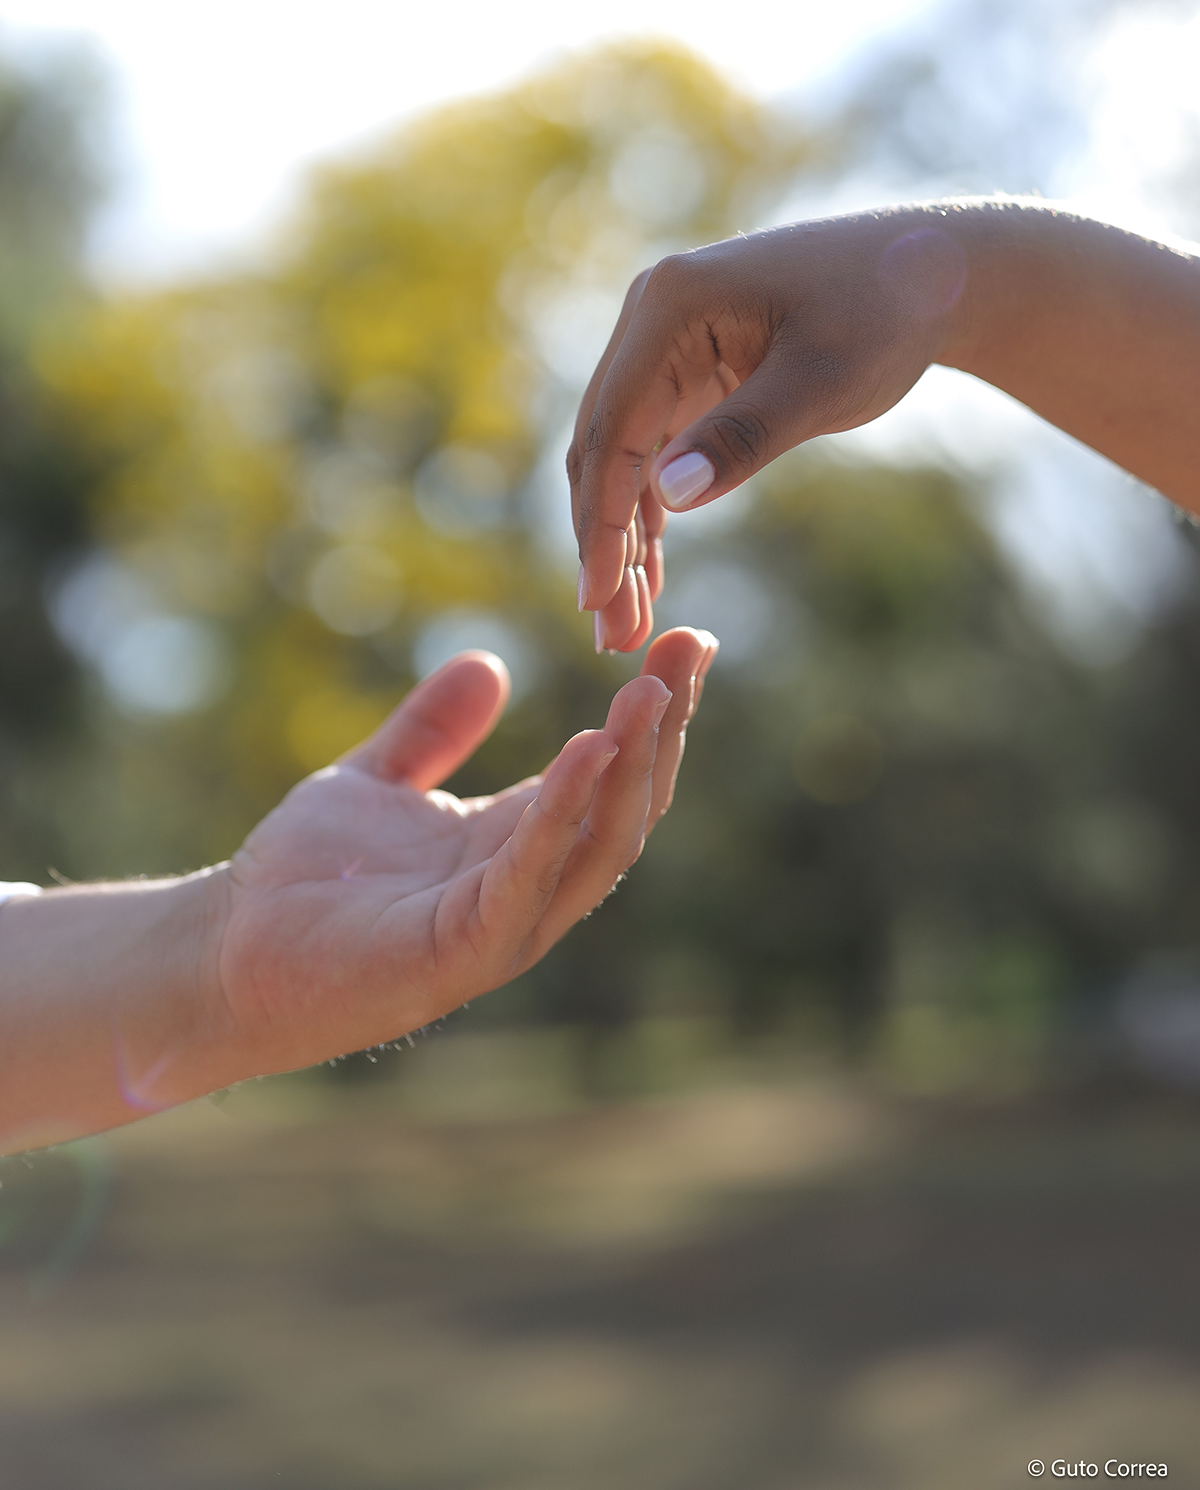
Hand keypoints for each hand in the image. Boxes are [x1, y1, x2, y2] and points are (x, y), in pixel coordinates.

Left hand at [216, 627, 717, 1074]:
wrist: (223, 954)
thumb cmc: (300, 882)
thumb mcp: (376, 781)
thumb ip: (430, 731)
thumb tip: (487, 663)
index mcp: (516, 847)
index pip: (611, 775)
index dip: (651, 712)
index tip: (682, 639)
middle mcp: (526, 888)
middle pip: (626, 807)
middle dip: (664, 729)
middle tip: (689, 648)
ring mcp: (503, 926)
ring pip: (599, 847)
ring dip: (635, 768)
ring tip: (654, 691)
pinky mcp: (462, 951)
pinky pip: (529, 877)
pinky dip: (565, 814)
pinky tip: (589, 748)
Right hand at [568, 213, 968, 647]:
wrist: (936, 271)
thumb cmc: (890, 311)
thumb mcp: (825, 381)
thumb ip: (745, 437)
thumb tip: (668, 497)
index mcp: (671, 303)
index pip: (614, 427)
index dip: (600, 520)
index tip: (598, 599)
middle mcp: (651, 315)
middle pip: (603, 444)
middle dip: (602, 541)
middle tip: (609, 632)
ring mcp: (666, 341)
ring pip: (622, 454)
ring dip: (620, 535)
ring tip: (626, 620)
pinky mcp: (690, 369)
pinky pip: (654, 448)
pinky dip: (650, 510)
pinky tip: (649, 575)